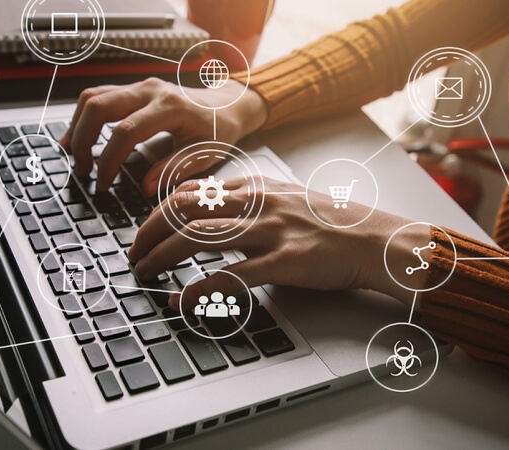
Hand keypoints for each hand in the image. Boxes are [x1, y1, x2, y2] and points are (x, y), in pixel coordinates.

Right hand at [59, 78, 266, 194]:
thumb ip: (174, 169)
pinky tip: (78, 137)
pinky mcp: (133, 89)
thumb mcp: (204, 154)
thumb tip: (144, 186)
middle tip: (83, 170)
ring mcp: (140, 86)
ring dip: (78, 126)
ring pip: (93, 97)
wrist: (228, 106)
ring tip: (74, 155)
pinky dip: (83, 116)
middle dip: (84, 140)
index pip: (126, 132)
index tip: (102, 184)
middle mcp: (151, 90)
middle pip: (100, 107)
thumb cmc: (218, 130)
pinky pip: (99, 96)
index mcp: (170, 107)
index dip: (108, 160)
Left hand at [129, 177, 428, 310]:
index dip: (158, 211)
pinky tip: (180, 301)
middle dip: (149, 232)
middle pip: (185, 209)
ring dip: (162, 256)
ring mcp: (270, 230)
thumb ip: (247, 201)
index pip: (191, 190)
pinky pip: (230, 276)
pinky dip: (198, 290)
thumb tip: (207, 212)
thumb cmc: (329, 222)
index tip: (144, 231)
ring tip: (145, 273)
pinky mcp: (284, 261)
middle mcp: (257, 202)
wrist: (374, 240)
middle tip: (134, 255)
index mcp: (255, 186)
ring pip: (199, 237)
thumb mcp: (284, 198)